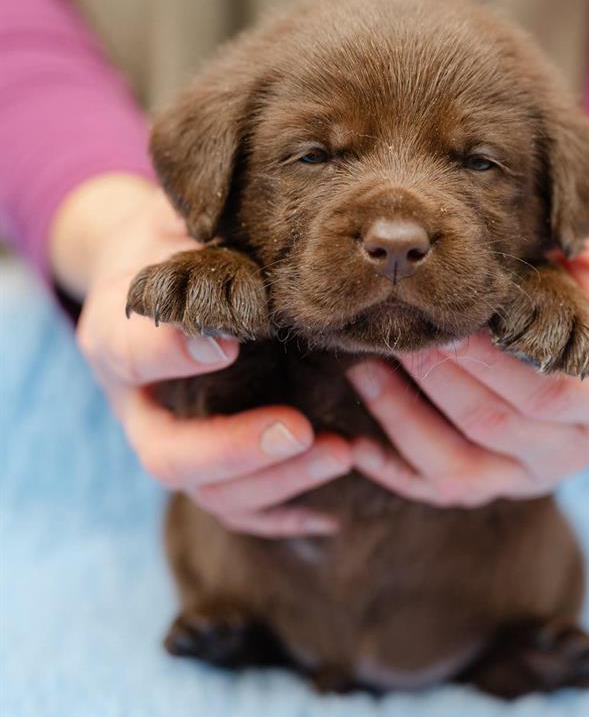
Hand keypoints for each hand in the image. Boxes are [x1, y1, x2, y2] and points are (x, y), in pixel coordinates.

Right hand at [49, 174, 350, 536]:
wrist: (162, 267)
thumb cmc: (182, 238)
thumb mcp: (180, 218)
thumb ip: (200, 218)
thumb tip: (237, 203)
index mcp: (117, 333)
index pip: (130, 351)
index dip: (172, 352)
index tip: (227, 342)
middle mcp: (136, 401)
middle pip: (166, 454)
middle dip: (235, 450)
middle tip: (301, 429)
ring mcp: (171, 437)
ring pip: (207, 492)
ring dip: (276, 482)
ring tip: (342, 453)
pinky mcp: (207, 462)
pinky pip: (237, 510)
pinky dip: (284, 513)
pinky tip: (334, 507)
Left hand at [346, 222, 588, 505]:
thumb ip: (574, 245)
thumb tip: (533, 219)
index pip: (548, 389)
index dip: (491, 359)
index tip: (447, 312)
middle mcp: (578, 445)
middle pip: (494, 422)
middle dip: (435, 376)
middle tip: (388, 328)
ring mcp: (540, 471)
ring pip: (462, 464)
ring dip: (404, 418)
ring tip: (361, 368)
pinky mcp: (509, 483)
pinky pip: (449, 488)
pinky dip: (399, 474)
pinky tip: (357, 445)